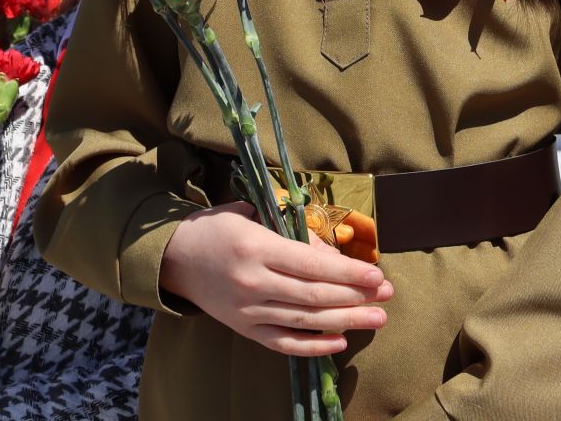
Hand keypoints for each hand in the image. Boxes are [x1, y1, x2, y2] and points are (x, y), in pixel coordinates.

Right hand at [160, 202, 393, 356]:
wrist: (174, 257)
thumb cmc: (217, 229)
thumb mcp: (251, 215)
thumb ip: (291, 233)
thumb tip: (333, 256)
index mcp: (255, 247)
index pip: (311, 265)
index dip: (348, 273)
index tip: (376, 274)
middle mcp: (252, 282)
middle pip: (313, 295)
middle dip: (355, 296)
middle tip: (386, 295)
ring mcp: (247, 310)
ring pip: (304, 320)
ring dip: (345, 321)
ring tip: (377, 318)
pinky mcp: (244, 330)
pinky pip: (284, 343)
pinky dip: (313, 346)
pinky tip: (340, 341)